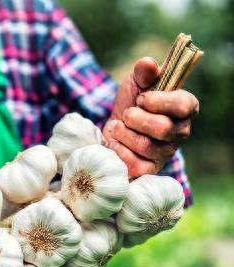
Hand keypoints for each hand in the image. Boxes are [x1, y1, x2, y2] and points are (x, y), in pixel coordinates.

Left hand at [103, 57, 198, 176]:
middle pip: (162, 128)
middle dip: (135, 118)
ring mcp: (166, 153)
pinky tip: (116, 143)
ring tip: (119, 128)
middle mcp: (181, 132)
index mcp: (185, 107)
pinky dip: (118, 150)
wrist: (113, 128)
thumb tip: (148, 64)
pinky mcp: (149, 169)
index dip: (157, 101)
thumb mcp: (135, 83)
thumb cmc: (131, 103)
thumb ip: (143, 72)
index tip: (141, 99)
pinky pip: (134, 164)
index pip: (181, 105)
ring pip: (145, 145)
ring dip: (123, 133)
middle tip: (127, 114)